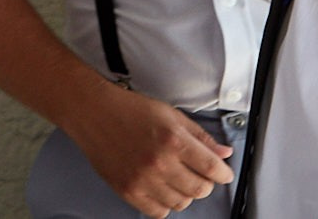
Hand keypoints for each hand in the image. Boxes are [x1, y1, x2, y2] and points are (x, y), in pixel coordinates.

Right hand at [60, 80, 233, 216]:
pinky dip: (165, 204)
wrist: (94, 113)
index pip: (212, 168)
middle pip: (200, 190)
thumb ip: (200, 136)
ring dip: (186, 193)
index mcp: (174, 140)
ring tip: (178, 179)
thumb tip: (224, 153)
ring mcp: (143, 180)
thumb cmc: (130, 110)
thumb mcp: (171, 115)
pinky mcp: (128, 191)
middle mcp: (160, 163)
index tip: (224, 173)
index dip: (223, 173)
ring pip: (181, 203)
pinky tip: (162, 188)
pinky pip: (158, 212)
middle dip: (206, 183)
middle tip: (200, 174)